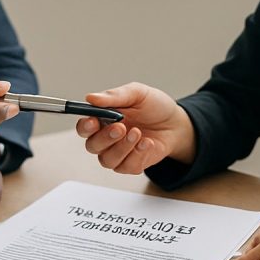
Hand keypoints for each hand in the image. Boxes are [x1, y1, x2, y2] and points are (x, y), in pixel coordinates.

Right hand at [75, 82, 196, 173]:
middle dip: (105, 138)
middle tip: (120, 127)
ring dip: (122, 147)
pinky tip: (147, 142)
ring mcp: (118, 153)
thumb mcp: (137, 93)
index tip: (93, 121)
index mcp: (103, 119)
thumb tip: (92, 98)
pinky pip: (127, 166)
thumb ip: (114, 96)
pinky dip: (137, 154)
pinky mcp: (132, 165)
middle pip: (92, 146)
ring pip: (107, 160)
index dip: (85, 126)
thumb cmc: (154, 106)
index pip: (84, 127)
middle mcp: (107, 138)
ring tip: (138, 133)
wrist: (176, 123)